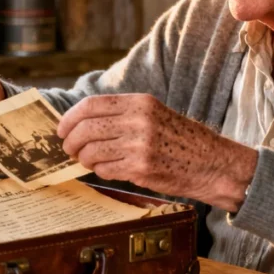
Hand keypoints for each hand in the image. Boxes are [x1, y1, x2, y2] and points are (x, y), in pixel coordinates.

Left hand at [58, 94, 257, 210]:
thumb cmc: (182, 140)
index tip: (62, 129)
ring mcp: (140, 146)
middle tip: (69, 150)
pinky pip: (105, 170)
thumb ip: (122, 115)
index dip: (70, 118)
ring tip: (89, 161)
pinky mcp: (142, 169)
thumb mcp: (154, 114)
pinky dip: (100, 171)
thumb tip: (83, 123)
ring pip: (92, 151)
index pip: (91, 105)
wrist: (212, 163)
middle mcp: (139, 121)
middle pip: (86, 128)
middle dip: (71, 142)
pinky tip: (107, 169)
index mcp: (140, 102)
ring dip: (84, 159)